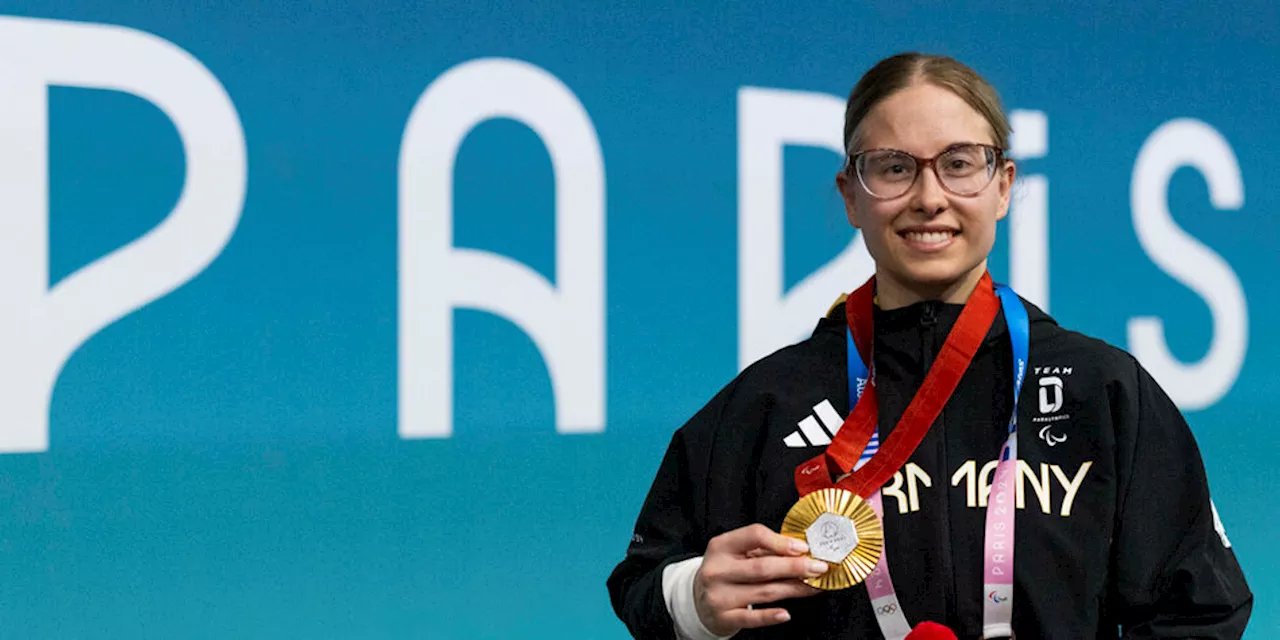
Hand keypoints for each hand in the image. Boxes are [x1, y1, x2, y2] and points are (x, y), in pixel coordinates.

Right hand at [693, 524, 825, 635]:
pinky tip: (786, 613)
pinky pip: (752, 618)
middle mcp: (718, 570)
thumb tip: (799, 551)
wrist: (697, 600)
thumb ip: (762, 550)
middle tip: (818, 567)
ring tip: (813, 586)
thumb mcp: (734, 554)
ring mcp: (719, 595)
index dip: (781, 541)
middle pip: (763, 567)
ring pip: (764, 592)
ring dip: (794, 589)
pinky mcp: (724, 618)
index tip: (803, 548)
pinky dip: (771, 616)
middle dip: (796, 567)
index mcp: (721, 546)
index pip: (754, 535)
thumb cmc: (724, 572)